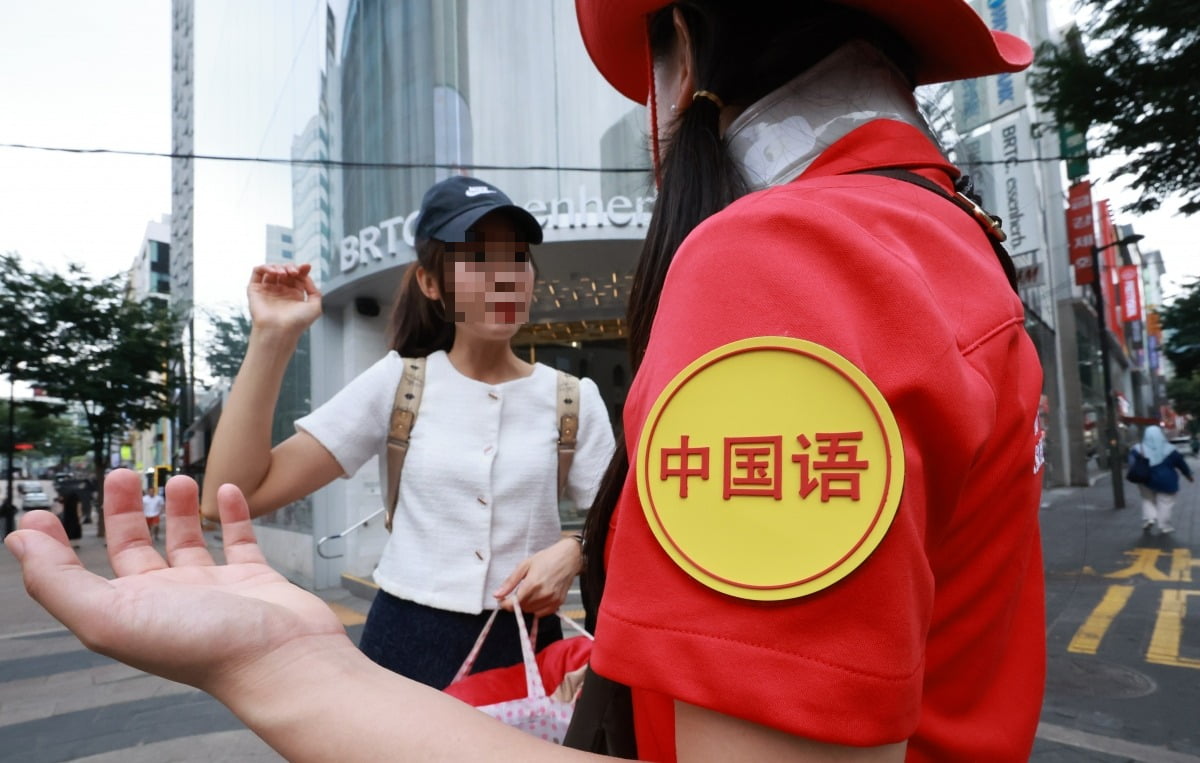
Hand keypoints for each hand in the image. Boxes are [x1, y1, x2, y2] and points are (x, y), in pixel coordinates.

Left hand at [5, 470, 350, 698]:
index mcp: (128, 612)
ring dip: (177, 508)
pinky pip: (240, 540)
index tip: (42, 513)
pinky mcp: (255, 580)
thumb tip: (18, 541)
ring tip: (177, 479)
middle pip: (135, 549)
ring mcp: (213, 589)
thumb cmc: (200, 644)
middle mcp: (167, 600)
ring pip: (187, 541)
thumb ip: (58, 580)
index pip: (80, 574)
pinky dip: (233, 513)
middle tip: (120, 474)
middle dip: (123, 511)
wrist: (280, 658)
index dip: (56, 546)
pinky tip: (227, 490)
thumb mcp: (108, 616)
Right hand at [247, 264, 322, 334]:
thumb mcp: (315, 307)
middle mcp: (280, 292)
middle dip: (291, 267)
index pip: (297, 276)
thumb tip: (306, 276)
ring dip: (279, 267)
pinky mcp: (255, 290)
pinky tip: (274, 272)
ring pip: (272, 269)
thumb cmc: (297, 323)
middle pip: (285, 271)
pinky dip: (265, 267)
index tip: (306, 267)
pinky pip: (258, 272)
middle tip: (294, 272)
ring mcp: (267, 290)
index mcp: (294, 295)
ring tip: (284, 273)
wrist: (279, 331)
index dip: (302, 269)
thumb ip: (314, 291)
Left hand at [493, 538, 580, 617]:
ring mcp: (552, 600)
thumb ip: (510, 582)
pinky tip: (538, 597)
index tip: (502, 600)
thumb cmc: (547, 558)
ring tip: (530, 592)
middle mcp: (543, 594)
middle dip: (516, 603)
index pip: (514, 604)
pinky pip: (542, 613)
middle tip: (518, 591)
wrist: (568, 558)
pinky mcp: (558, 603)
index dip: (505, 604)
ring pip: (532, 611)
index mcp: (532, 584)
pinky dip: (537, 608)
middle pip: (522, 608)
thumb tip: (497, 594)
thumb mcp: (524, 565)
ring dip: (527, 605)